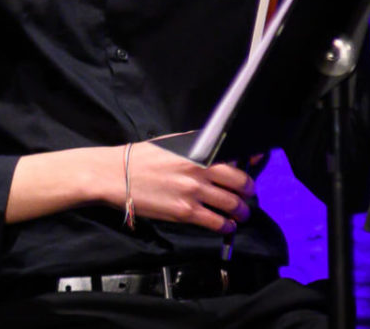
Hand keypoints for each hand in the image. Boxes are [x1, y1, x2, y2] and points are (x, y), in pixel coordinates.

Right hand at [118, 142, 254, 232]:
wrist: (116, 175)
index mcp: (197, 152)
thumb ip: (197, 145)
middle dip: (248, 191)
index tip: (254, 168)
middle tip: (248, 196)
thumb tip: (218, 148)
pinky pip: (216, 222)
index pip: (234, 157)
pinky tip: (227, 226)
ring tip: (241, 214)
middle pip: (239, 183)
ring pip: (231, 205)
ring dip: (241, 211)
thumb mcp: (172, 144)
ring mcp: (193, 192)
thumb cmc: (141, 158)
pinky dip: (226, 226)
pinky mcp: (185, 212)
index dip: (249, 165)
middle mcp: (199, 171)